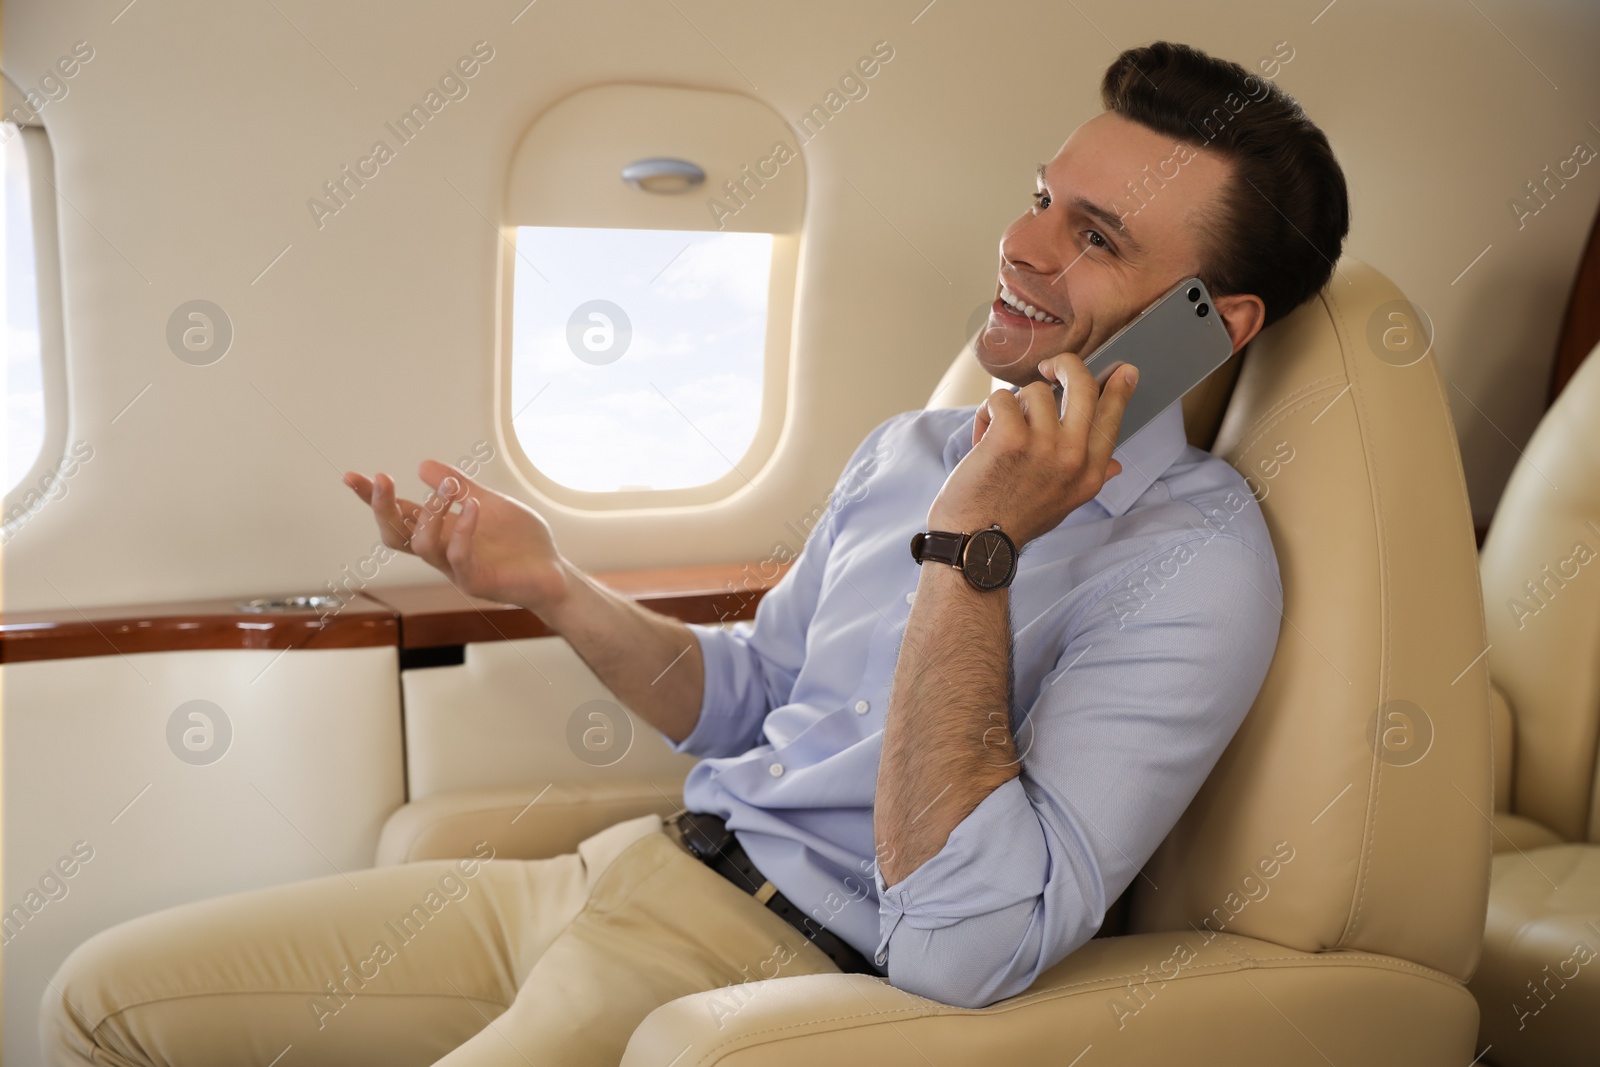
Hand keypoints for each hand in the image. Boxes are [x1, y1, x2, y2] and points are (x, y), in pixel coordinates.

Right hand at [342, 460, 570, 614]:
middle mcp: (441, 551)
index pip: (400, 515)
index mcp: (441, 532)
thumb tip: (422, 465)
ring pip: (422, 545)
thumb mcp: (489, 503)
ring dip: (431, 511)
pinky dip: (462, 529)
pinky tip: (473, 506)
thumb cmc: (521, 542)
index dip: (373, 499)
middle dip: (382, 507)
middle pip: (396, 534)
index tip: (351, 477)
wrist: (553, 572)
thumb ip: (460, 487)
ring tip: (448, 487)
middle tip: (382, 479)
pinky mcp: (475, 581)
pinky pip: (458, 556)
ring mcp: (456, 569)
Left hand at [926, 354, 1137, 547]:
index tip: (1125, 371)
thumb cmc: (1014, 520)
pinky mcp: (1011, 437)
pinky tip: (982, 439)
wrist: (977, 542)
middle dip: (1066, 365)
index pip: (1112, 419)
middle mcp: (1074, 457)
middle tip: (1049, 365)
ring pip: (1034, 391)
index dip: (1119, 390)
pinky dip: (987, 414)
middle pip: (1083, 386)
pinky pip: (1002, 399)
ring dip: (1012, 406)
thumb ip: (1091, 476)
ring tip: (999, 434)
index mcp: (1090, 473)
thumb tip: (1116, 464)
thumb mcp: (1065, 503)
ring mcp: (1044, 445)